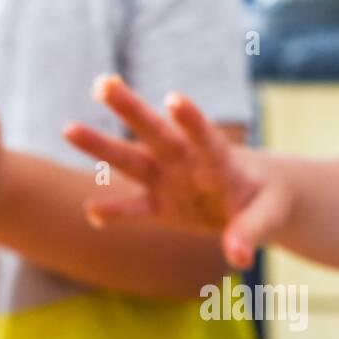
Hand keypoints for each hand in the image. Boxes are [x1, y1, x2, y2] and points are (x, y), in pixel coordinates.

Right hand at [63, 75, 293, 268]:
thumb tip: (237, 256)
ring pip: (132, 160)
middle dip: (131, 109)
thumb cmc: (267, 198)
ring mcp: (169, 181)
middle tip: (103, 83)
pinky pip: (134, 210)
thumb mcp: (270, 215)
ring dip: (102, 146)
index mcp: (219, 158)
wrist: (257, 199)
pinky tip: (91, 212)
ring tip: (68, 128)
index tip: (173, 100)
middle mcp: (187, 162)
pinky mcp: (161, 206)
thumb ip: (251, 231)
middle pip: (156, 133)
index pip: (204, 137)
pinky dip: (114, 212)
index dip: (191, 120)